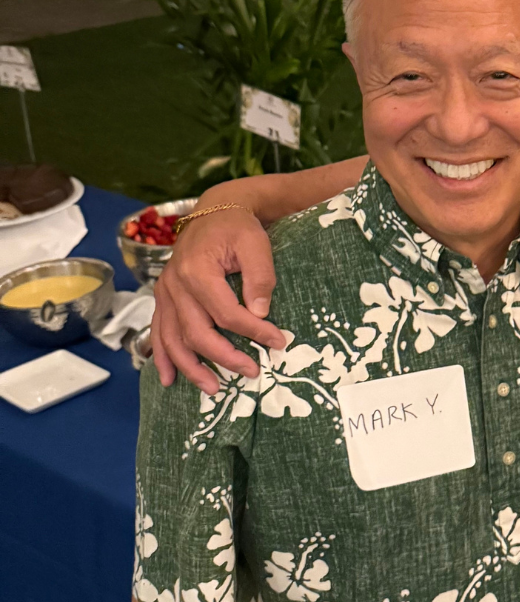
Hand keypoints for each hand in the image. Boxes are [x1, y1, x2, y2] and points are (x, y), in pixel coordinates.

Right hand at [150, 207, 283, 393]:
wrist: (214, 212)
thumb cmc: (237, 227)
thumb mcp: (256, 243)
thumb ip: (259, 276)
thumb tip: (260, 313)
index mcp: (197, 271)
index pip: (226, 314)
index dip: (253, 331)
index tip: (277, 342)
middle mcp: (175, 285)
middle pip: (197, 333)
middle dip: (225, 357)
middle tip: (252, 371)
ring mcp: (165, 294)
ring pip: (172, 340)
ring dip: (191, 368)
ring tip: (213, 389)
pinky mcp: (163, 299)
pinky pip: (158, 333)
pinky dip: (162, 357)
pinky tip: (169, 379)